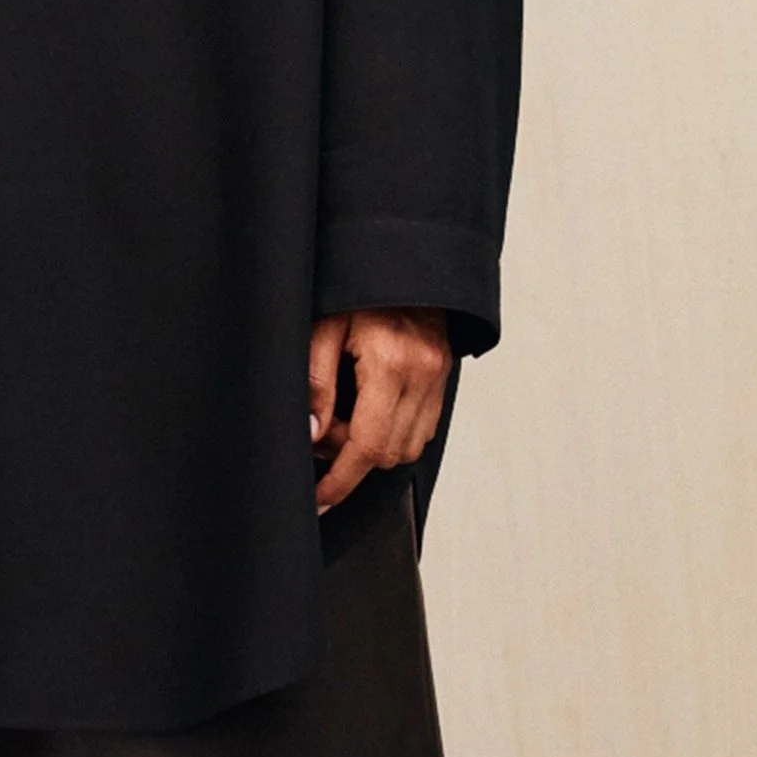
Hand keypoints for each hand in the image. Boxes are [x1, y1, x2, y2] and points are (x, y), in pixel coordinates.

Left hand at [309, 308, 450, 513]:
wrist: (403, 258)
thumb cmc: (360, 289)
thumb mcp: (323, 327)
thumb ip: (316, 382)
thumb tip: (312, 433)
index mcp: (390, 363)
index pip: (366, 445)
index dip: (340, 480)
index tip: (320, 498)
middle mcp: (422, 375)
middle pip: (387, 453)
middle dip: (350, 459)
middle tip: (323, 433)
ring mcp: (438, 378)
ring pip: (408, 448)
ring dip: (374, 448)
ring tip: (345, 419)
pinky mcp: (443, 378)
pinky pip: (422, 429)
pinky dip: (394, 433)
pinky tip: (370, 413)